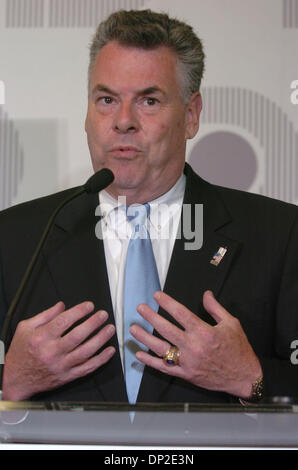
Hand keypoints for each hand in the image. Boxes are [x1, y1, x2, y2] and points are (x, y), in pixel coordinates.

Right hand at [2, 301, 115, 400]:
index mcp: (41, 337)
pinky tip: (109, 350)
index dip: (79, 311)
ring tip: (110, 329)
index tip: (89, 306)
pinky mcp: (67, 376)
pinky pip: (87, 368)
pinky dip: (101, 359)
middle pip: (78, 335)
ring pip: (86, 351)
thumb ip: (45, 315)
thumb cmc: (21, 353)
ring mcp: (61, 365)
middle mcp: (52, 352)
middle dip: (93, 323)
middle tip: (103, 315)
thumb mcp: (26, 328)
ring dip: (101, 339)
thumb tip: (62, 306)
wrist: (15, 379)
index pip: (64, 321)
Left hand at [130, 290, 261, 398]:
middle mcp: (194, 346)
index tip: (156, 295)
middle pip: (166, 329)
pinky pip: (164, 368)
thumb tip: (205, 294)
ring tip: (133, 329)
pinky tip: (139, 354)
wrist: (244, 377)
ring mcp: (188, 362)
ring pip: (161, 348)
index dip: (167, 303)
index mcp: (204, 332)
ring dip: (145, 338)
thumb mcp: (231, 323)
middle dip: (151, 317)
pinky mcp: (186, 374)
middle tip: (140, 308)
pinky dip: (150, 361)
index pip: (180, 314)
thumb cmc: (239, 349)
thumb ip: (215, 308)